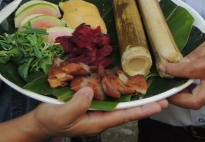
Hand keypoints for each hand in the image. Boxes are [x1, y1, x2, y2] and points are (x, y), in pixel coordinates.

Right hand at [34, 87, 167, 138]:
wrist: (39, 122)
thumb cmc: (50, 120)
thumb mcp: (61, 115)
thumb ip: (76, 105)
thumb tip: (90, 91)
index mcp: (97, 122)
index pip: (124, 116)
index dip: (141, 110)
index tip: (158, 106)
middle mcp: (100, 115)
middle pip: (126, 110)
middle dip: (144, 104)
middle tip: (164, 99)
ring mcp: (96, 108)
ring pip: (119, 102)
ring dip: (133, 96)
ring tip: (150, 88)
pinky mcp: (89, 100)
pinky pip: (107, 94)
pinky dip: (117, 88)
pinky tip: (124, 81)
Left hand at [157, 36, 204, 109]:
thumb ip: (194, 55)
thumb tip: (178, 63)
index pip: (189, 73)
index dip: (173, 71)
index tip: (164, 68)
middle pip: (193, 101)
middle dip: (176, 98)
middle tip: (166, 89)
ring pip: (197, 103)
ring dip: (182, 98)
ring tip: (173, 86)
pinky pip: (202, 99)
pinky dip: (191, 95)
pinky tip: (185, 86)